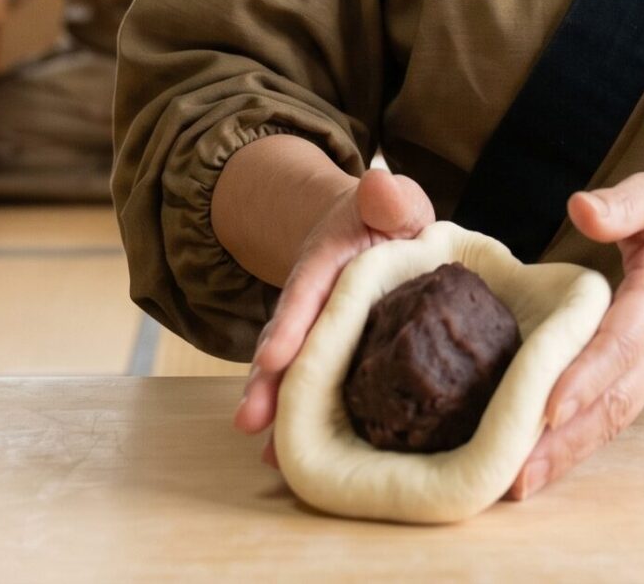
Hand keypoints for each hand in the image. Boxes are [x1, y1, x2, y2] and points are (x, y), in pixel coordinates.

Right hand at [235, 168, 434, 451]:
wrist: (370, 235)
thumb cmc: (387, 221)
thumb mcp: (393, 202)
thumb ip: (391, 197)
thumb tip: (381, 184)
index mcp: (327, 264)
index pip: (306, 291)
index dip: (289, 324)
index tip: (273, 357)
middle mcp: (311, 304)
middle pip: (284, 343)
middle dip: (266, 382)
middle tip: (250, 419)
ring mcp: (314, 335)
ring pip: (290, 375)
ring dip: (276, 411)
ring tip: (268, 455)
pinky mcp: (325, 360)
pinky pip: (309, 389)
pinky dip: (297, 420)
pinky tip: (292, 459)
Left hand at [509, 173, 643, 499]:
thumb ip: (623, 204)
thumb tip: (581, 208)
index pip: (622, 342)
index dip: (587, 376)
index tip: (551, 407)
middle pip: (613, 401)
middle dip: (564, 440)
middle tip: (514, 473)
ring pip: (612, 420)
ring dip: (566, 455)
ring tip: (516, 485)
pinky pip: (613, 419)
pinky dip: (578, 447)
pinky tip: (539, 467)